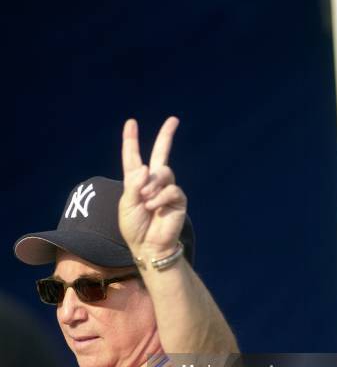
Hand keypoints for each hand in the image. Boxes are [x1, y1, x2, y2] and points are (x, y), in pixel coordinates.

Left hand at [119, 116, 186, 260]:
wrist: (147, 246)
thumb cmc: (134, 228)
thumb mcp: (127, 204)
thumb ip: (134, 184)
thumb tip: (147, 167)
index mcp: (136, 182)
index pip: (133, 157)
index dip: (131, 141)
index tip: (131, 123)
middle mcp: (153, 182)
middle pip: (160, 154)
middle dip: (166, 136)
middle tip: (174, 120)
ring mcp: (167, 190)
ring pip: (163, 172)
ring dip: (152, 185)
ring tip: (146, 201)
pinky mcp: (178, 200)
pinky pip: (171, 189)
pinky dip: (160, 197)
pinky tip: (154, 208)